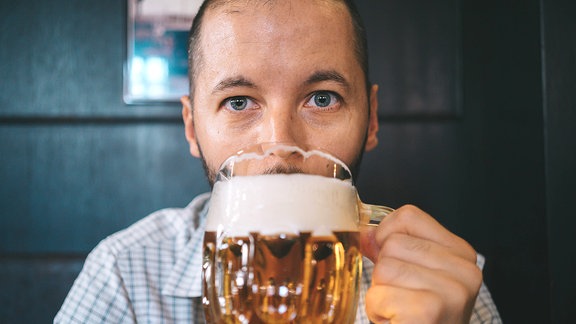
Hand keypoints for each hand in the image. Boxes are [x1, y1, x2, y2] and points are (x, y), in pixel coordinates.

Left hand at [360, 205, 481, 323]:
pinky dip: (377, 310)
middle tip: (402, 298)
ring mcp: (451, 292)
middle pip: (392, 243)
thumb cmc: (420, 317)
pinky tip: (397, 321)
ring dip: (380, 293)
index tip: (393, 261)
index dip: (386, 235)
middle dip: (384, 273)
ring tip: (400, 310)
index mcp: (463, 254)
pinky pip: (379, 294)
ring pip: (384, 267)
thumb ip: (393, 247)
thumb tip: (365, 232)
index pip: (408, 216)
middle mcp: (466, 271)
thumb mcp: (414, 274)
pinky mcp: (429, 311)